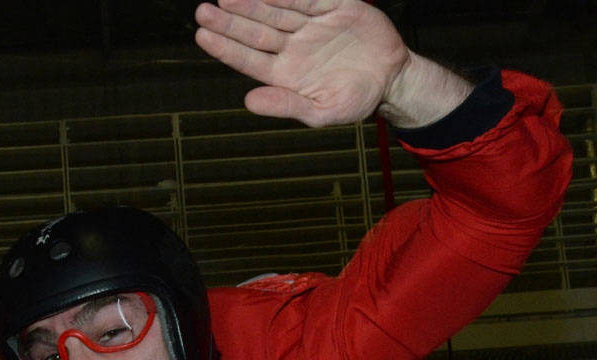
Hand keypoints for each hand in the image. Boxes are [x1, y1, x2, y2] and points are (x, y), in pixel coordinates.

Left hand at [195, 0, 470, 127]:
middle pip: (255, 31)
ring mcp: (311, 24)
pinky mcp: (334, 6)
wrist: (393, 78)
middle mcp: (292, 46)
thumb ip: (286, 106)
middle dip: (230, 21)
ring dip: (252, 2)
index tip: (203, 36)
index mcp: (285, 73)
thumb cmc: (356, 100)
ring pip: (275, 10)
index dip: (226, 47)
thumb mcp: (323, 112)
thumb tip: (249, 102)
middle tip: (203, 11)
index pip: (248, 59)